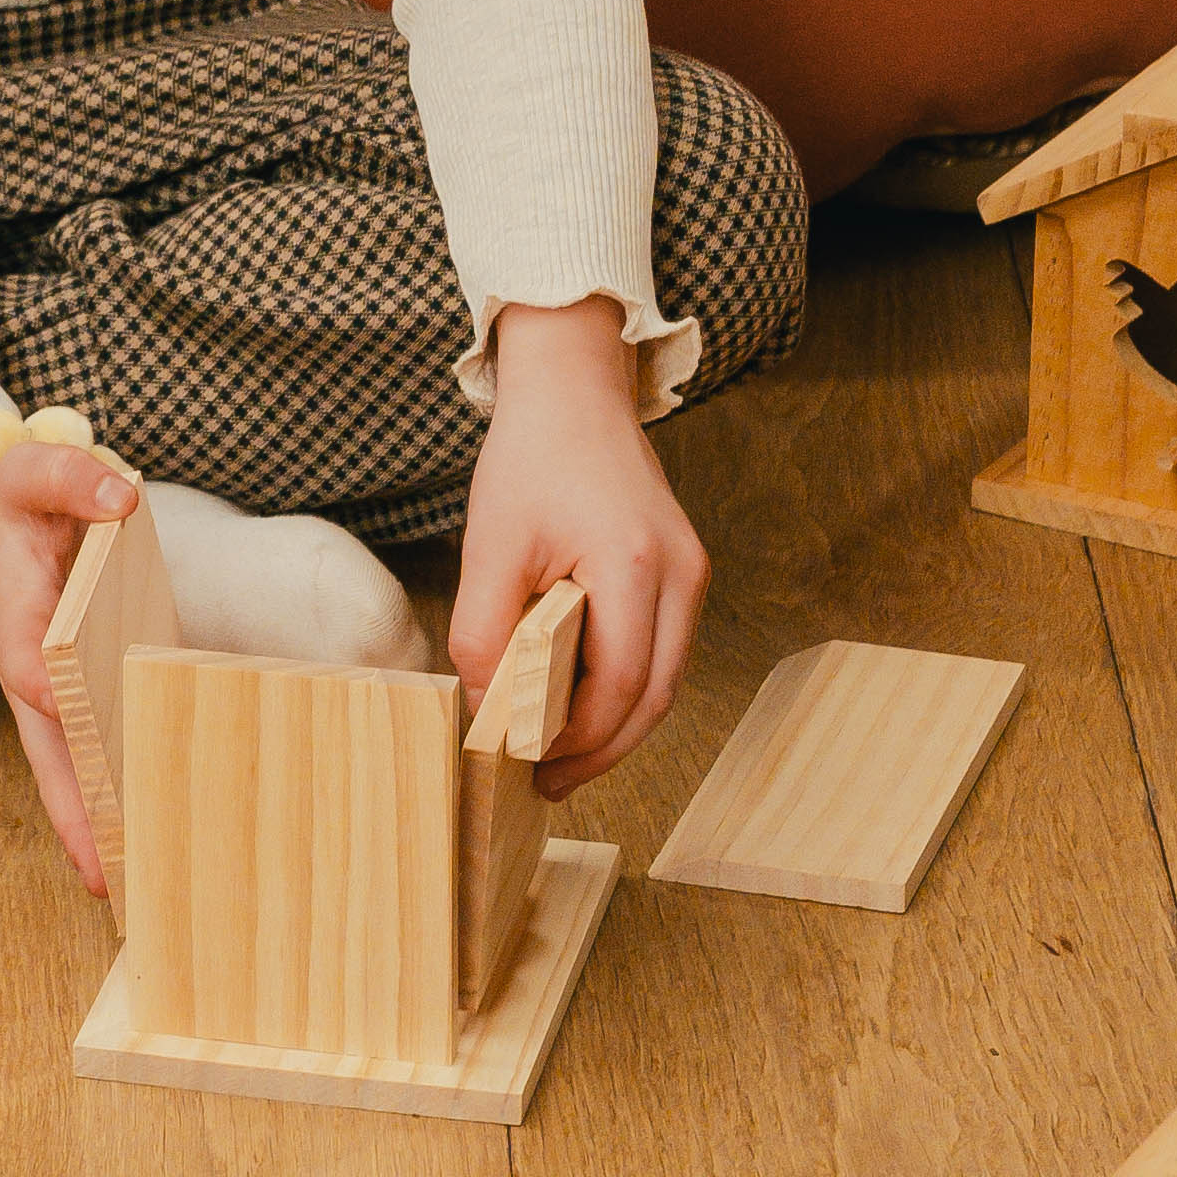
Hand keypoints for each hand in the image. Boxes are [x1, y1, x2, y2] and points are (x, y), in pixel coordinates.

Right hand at [0, 437, 141, 896]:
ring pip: (68, 763)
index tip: (70, 715)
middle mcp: (29, 665)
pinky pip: (93, 749)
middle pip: (47, 747)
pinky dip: (111, 791)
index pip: (34, 662)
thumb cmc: (16, 498)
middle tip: (102, 875)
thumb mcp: (35, 470)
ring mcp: (50, 689)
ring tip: (130, 884)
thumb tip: (119, 499)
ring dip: (93, 820)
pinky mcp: (76, 695)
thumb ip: (73, 477)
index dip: (51, 691)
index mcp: (15, 612)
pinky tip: (147, 836)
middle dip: (72, 808)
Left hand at [454, 298, 702, 797]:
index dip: (577, 740)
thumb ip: (485, 632)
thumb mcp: (490, 545)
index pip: (620, 686)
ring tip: (558, 755)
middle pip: (655, 696)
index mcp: (635, 565)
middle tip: (546, 782)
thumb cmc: (531, 459)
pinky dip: (626, 686)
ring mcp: (691, 572)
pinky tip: (581, 703)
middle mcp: (681, 574)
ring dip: (617, 725)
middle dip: (602, 750)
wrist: (573, 393)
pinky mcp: (684, 569)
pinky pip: (662, 648)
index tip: (527, 765)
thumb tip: (486, 710)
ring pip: (665, 679)